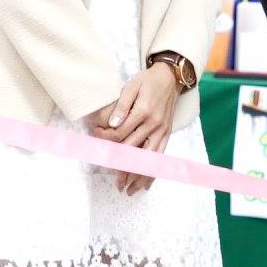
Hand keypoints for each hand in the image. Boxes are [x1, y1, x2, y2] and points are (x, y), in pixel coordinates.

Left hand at [88, 64, 179, 194]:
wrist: (171, 77)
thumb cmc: (147, 81)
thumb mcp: (131, 86)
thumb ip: (121, 106)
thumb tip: (112, 124)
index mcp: (143, 111)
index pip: (121, 133)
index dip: (106, 139)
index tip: (95, 139)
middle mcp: (154, 124)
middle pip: (134, 150)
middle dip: (121, 167)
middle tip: (114, 182)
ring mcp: (162, 130)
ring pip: (149, 159)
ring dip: (138, 176)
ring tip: (128, 190)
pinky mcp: (167, 134)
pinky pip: (160, 156)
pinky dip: (153, 171)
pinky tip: (146, 183)